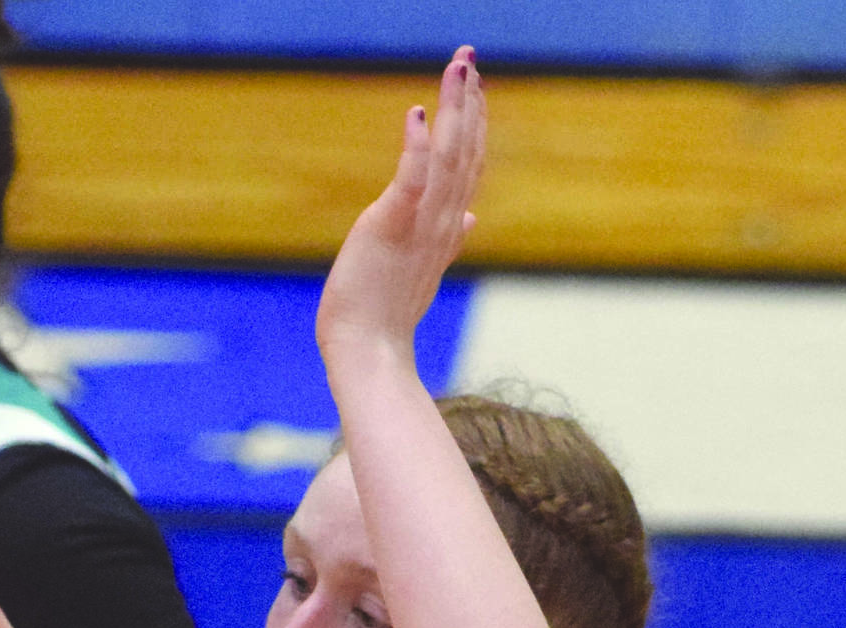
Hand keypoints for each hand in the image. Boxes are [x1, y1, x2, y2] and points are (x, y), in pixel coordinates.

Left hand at [317, 46, 485, 367]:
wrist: (370, 350)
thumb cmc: (388, 313)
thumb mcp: (423, 269)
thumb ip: (449, 238)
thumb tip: (470, 218)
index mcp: (447, 226)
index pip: (468, 165)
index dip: (475, 123)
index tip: (475, 86)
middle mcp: (441, 219)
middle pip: (464, 151)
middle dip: (468, 102)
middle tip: (468, 58)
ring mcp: (420, 223)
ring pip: (446, 156)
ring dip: (454, 109)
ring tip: (459, 68)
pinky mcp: (392, 228)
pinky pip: (410, 181)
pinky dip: (415, 146)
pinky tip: (417, 112)